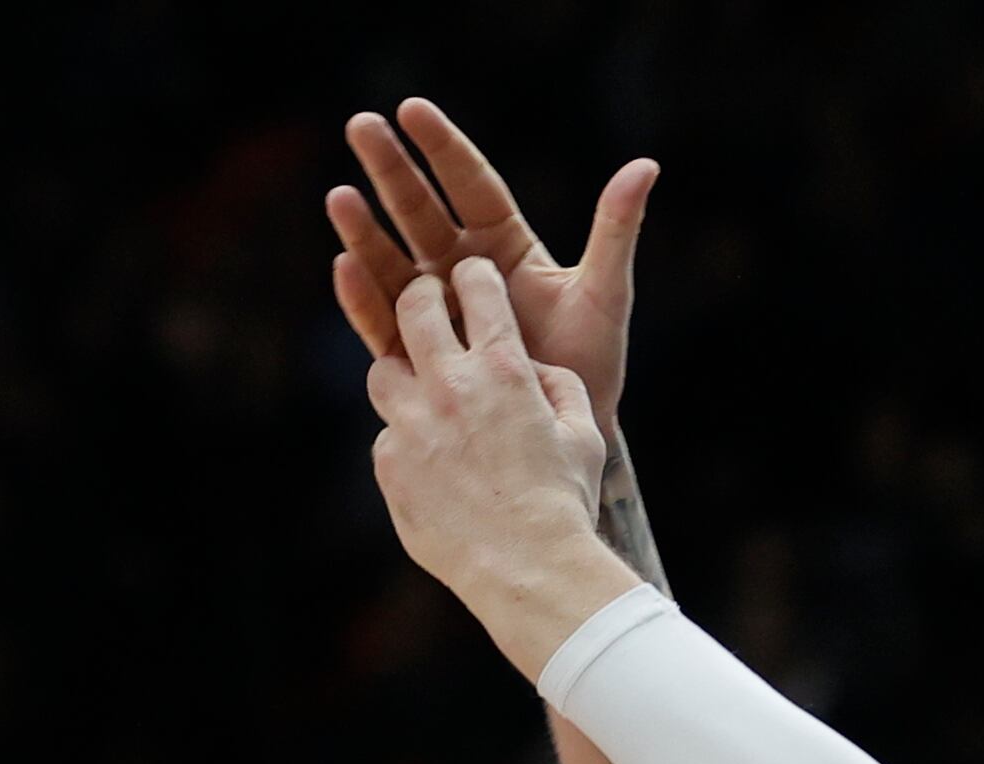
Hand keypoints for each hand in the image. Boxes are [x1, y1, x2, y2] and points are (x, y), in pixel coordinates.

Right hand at [331, 100, 656, 436]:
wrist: (565, 433)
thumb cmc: (591, 363)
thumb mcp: (606, 293)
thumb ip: (616, 229)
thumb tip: (644, 166)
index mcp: (504, 245)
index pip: (468, 183)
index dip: (441, 147)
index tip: (410, 109)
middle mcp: (462, 271)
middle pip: (420, 211)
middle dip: (390, 170)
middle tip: (359, 127)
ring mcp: (436, 313)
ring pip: (394, 261)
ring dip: (366, 231)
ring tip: (339, 198)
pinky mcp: (417, 356)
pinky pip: (385, 322)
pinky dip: (364, 297)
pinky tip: (345, 267)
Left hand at [364, 260, 621, 662]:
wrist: (525, 569)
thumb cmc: (563, 501)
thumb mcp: (583, 433)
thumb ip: (558, 388)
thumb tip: (535, 371)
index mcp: (504, 368)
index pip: (477, 288)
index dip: (472, 277)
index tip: (472, 281)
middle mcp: (450, 387)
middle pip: (413, 308)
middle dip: (419, 298)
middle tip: (427, 305)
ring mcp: (411, 427)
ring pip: (382, 371)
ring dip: (401, 372)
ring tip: (421, 391)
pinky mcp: (389, 467)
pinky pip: (387, 438)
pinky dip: (404, 441)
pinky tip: (428, 463)